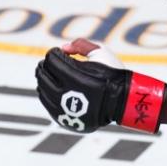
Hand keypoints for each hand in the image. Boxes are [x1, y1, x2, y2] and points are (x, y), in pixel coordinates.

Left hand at [35, 40, 166, 133]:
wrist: (124, 101)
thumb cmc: (112, 73)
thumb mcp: (101, 51)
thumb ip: (80, 45)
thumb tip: (62, 48)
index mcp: (75, 76)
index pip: (51, 60)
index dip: (53, 53)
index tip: (57, 52)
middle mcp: (68, 94)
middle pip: (43, 75)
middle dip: (44, 66)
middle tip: (48, 63)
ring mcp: (66, 110)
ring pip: (43, 92)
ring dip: (43, 80)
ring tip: (47, 75)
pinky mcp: (68, 121)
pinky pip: (49, 107)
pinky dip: (46, 96)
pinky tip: (49, 89)